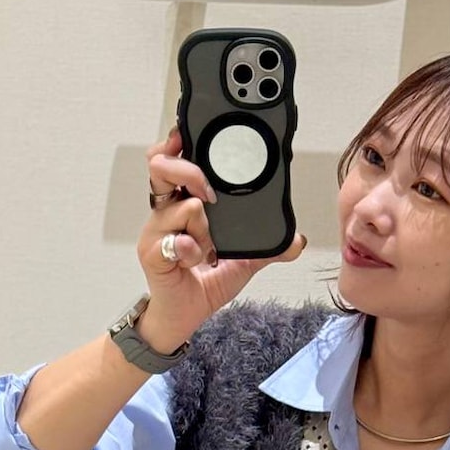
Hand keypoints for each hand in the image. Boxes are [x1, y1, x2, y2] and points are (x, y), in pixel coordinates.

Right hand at [138, 129, 306, 353]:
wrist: (184, 316)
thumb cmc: (203, 282)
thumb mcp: (243, 261)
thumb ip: (267, 247)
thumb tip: (296, 240)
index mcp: (181, 203)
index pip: (172, 160)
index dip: (177, 142)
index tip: (187, 133)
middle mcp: (165, 211)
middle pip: (160, 166)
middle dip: (190, 169)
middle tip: (210, 194)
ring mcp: (156, 231)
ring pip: (180, 205)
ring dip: (202, 225)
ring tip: (208, 248)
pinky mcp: (152, 254)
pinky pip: (175, 241)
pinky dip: (191, 250)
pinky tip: (196, 262)